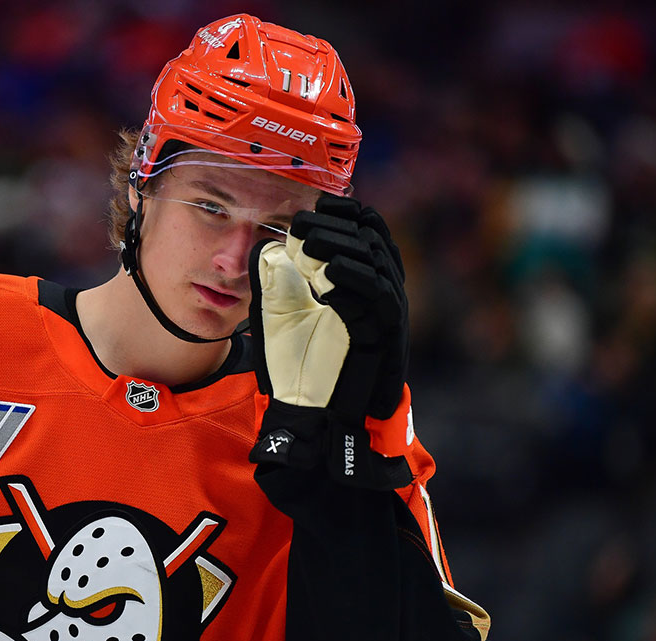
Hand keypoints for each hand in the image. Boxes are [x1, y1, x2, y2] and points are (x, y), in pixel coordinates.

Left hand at [248, 196, 411, 488]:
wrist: (308, 419)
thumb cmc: (297, 371)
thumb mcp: (279, 317)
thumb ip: (276, 281)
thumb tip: (269, 244)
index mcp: (360, 288)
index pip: (366, 237)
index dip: (346, 216)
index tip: (315, 206)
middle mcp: (380, 298)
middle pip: (375, 244)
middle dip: (339, 228)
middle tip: (302, 224)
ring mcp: (386, 320)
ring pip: (379, 267)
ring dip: (342, 249)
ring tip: (306, 243)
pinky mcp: (385, 340)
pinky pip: (380, 302)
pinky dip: (355, 282)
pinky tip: (326, 273)